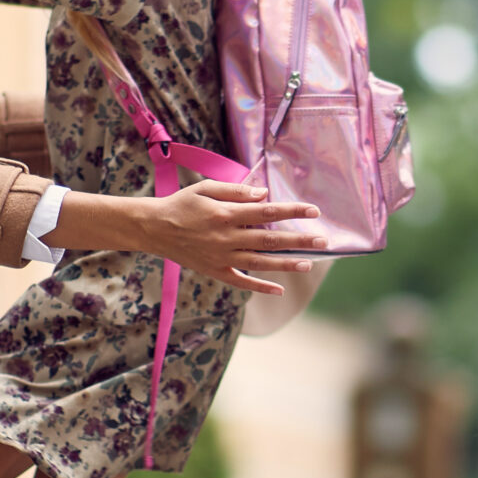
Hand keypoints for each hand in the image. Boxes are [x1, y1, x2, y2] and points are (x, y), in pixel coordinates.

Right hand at [52, 180, 325, 295]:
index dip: (291, 212)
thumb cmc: (182, 204)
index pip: (266, 213)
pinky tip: (279, 289)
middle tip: (323, 241)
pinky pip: (241, 281)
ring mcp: (222, 256)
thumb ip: (237, 192)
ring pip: (260, 263)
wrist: (154, 228)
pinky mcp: (215, 270)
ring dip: (286, 264)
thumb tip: (264, 194)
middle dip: (298, 240)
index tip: (313, 211)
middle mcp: (227, 237)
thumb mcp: (207, 188)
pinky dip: (259, 286)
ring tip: (309, 264)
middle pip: (269, 240)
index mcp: (227, 214)